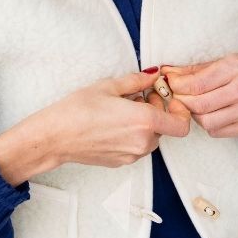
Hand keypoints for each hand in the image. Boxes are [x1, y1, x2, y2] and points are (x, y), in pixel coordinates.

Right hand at [0, 70, 190, 184]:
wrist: (55, 137)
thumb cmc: (77, 110)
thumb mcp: (108, 86)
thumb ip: (137, 81)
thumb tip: (153, 75)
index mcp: (145, 121)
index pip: (182, 124)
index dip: (179, 111)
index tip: (165, 99)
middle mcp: (142, 142)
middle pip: (165, 129)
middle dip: (157, 112)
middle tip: (138, 97)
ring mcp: (132, 155)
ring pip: (151, 139)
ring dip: (144, 125)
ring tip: (122, 110)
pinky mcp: (121, 162)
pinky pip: (136, 147)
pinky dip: (132, 135)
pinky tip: (113, 124)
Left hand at [161, 53, 237, 137]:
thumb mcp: (227, 61)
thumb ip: (196, 69)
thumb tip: (167, 72)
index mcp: (235, 68)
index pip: (196, 84)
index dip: (177, 86)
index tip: (170, 84)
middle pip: (198, 105)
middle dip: (181, 102)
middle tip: (178, 97)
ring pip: (206, 122)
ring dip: (194, 115)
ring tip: (195, 106)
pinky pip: (217, 132)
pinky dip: (208, 125)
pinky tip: (210, 114)